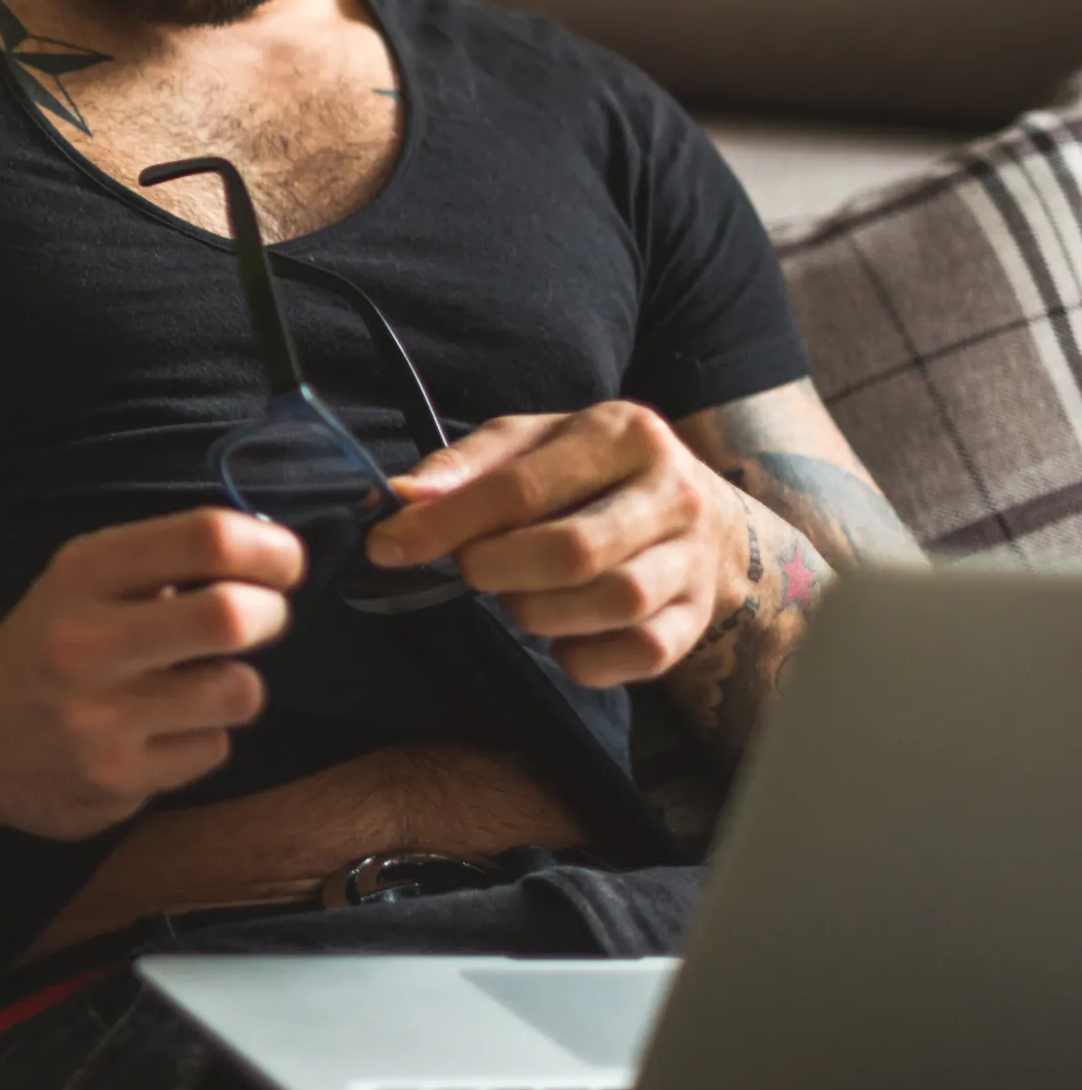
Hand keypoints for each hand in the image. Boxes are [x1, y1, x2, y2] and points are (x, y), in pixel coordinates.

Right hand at [0, 510, 304, 840]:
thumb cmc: (49, 641)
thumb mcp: (84, 579)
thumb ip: (165, 563)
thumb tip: (270, 557)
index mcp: (83, 574)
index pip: (203, 539)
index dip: (269, 549)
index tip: (284, 563)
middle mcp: (85, 643)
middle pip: (229, 616)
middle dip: (270, 614)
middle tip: (262, 618)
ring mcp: (98, 720)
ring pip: (237, 692)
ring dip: (235, 684)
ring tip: (197, 683)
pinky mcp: (114, 783)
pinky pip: (211, 750)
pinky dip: (201, 737)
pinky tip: (158, 731)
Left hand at [365, 402, 751, 688]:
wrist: (702, 518)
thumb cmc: (591, 477)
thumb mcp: (529, 446)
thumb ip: (463, 469)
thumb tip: (398, 498)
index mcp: (621, 433)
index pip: (522, 487)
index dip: (447, 524)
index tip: (388, 547)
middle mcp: (671, 492)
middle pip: (573, 550)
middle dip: (499, 570)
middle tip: (473, 571)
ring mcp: (692, 558)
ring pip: (612, 602)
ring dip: (539, 613)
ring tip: (518, 599)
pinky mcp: (699, 617)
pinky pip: (639, 653)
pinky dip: (584, 656)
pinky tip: (561, 636)